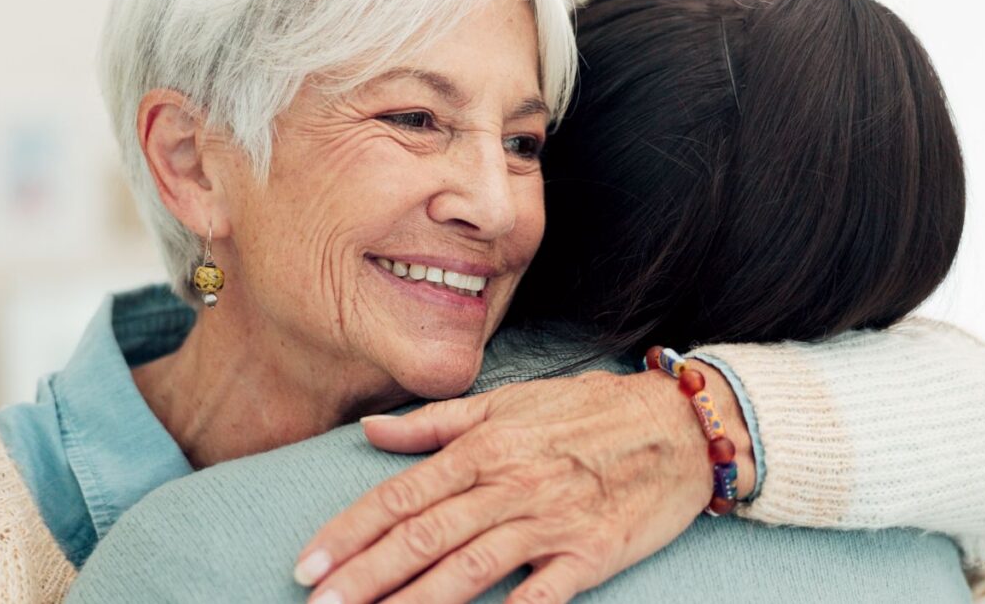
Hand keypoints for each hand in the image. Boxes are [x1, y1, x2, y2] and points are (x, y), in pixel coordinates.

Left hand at [296, 364, 753, 603]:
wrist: (676, 425)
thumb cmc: (586, 411)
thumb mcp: (507, 401)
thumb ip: (436, 421)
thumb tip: (372, 429)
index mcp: (485, 446)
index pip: (401, 494)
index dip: (349, 531)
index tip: (308, 563)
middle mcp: (510, 483)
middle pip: (423, 536)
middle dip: (364, 575)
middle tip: (317, 603)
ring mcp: (550, 522)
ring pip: (467, 569)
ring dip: (412, 602)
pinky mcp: (590, 554)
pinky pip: (540, 597)